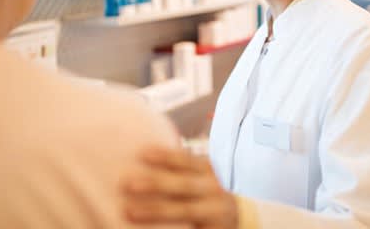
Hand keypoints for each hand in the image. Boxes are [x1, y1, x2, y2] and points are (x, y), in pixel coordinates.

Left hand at [123, 146, 238, 228]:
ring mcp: (214, 212)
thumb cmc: (209, 191)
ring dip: (155, 211)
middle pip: (182, 185)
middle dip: (156, 184)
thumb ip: (183, 167)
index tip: (142, 153)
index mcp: (208, 171)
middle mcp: (213, 189)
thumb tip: (145, 153)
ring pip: (183, 211)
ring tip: (128, 211)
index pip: (186, 160)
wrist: (241, 216)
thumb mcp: (203, 174)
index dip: (166, 156)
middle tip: (128, 183)